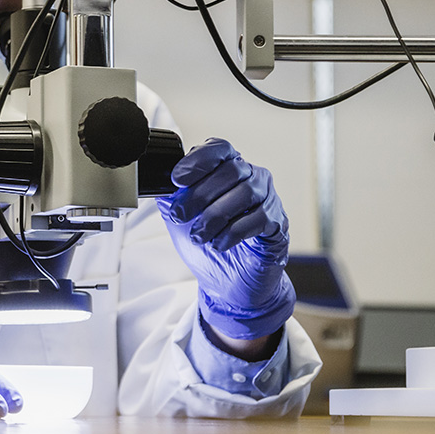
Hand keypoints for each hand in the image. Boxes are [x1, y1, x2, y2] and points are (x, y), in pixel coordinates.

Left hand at [156, 138, 294, 340]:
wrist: (226, 284)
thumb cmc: (207, 243)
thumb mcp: (180, 217)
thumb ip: (171, 197)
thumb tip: (157, 182)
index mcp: (226, 169)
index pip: (219, 149)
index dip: (198, 161)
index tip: (177, 180)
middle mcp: (251, 178)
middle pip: (230, 170)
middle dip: (199, 194)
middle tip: (180, 214)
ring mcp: (268, 199)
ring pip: (245, 192)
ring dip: (215, 215)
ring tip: (199, 235)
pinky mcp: (277, 223)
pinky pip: (259, 217)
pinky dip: (234, 232)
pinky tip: (219, 244)